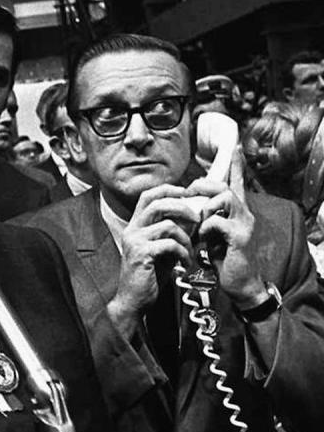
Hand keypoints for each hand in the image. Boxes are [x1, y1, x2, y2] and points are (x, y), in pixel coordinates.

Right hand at [107, 185, 197, 324]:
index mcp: (136, 225)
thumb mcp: (162, 249)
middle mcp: (132, 229)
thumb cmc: (150, 275)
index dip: (169, 190)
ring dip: (186, 237)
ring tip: (190, 251)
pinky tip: (185, 264)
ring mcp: (135, 241)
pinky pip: (169, 244)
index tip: (187, 194)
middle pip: (157, 203)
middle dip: (182, 207)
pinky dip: (183, 253)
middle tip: (197, 218)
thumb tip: (193, 217)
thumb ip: (172, 232)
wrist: (135, 300)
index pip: (149, 196)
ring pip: (167, 224)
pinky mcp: (141, 254)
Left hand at [187, 147, 265, 306]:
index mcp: (236, 212)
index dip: (236, 166)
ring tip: (197, 224)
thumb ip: (205, 218)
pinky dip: (204, 228)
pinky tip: (202, 240)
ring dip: (203, 208)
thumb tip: (187, 206)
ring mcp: (245, 224)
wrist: (239, 284)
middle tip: (189, 194)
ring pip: (224, 198)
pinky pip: (218, 221)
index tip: (235, 147)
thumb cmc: (223, 259)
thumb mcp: (211, 235)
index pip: (237, 183)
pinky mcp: (240, 237)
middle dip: (204, 186)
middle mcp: (244, 214)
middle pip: (225, 186)